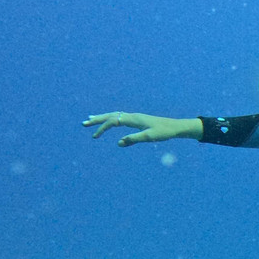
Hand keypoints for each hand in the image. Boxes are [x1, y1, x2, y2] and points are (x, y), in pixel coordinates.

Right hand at [83, 112, 201, 146]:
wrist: (175, 127)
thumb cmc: (163, 132)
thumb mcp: (149, 137)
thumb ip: (134, 139)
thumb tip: (118, 143)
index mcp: (133, 119)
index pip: (113, 121)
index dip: (102, 128)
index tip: (95, 137)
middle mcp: (132, 116)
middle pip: (111, 115)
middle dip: (97, 119)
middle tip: (84, 123)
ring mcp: (135, 117)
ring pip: (115, 115)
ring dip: (103, 117)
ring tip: (91, 119)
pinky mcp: (137, 120)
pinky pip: (121, 117)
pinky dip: (112, 118)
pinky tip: (110, 122)